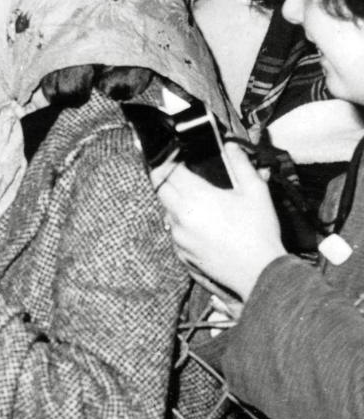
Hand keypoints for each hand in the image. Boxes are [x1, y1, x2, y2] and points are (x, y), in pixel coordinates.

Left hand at [153, 143, 286, 298]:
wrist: (259, 272)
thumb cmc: (258, 231)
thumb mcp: (255, 191)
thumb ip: (240, 164)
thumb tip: (229, 146)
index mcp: (195, 197)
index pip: (167, 171)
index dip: (169, 160)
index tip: (175, 155)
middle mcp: (180, 215)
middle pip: (159, 188)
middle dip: (164, 177)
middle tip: (176, 172)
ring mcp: (178, 236)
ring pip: (166, 210)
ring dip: (173, 201)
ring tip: (195, 199)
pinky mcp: (180, 252)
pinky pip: (174, 231)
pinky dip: (181, 223)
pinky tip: (201, 224)